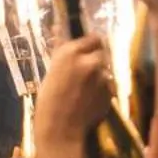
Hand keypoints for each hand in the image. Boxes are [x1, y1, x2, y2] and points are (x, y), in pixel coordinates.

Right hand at [33, 36, 112, 157]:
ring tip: (85, 90)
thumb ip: (62, 53)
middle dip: (95, 59)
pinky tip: (89, 100)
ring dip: (98, 75)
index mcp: (71, 52)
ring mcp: (103, 77)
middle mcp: (90, 61)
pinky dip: (101, 91)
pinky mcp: (110, 92)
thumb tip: (60, 29)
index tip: (86, 50)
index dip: (90, 44)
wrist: (60, 129)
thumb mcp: (51, 72)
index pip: (92, 38)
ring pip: (105, 70)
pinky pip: (107, 86)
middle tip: (85, 70)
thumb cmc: (48, 101)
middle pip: (101, 52)